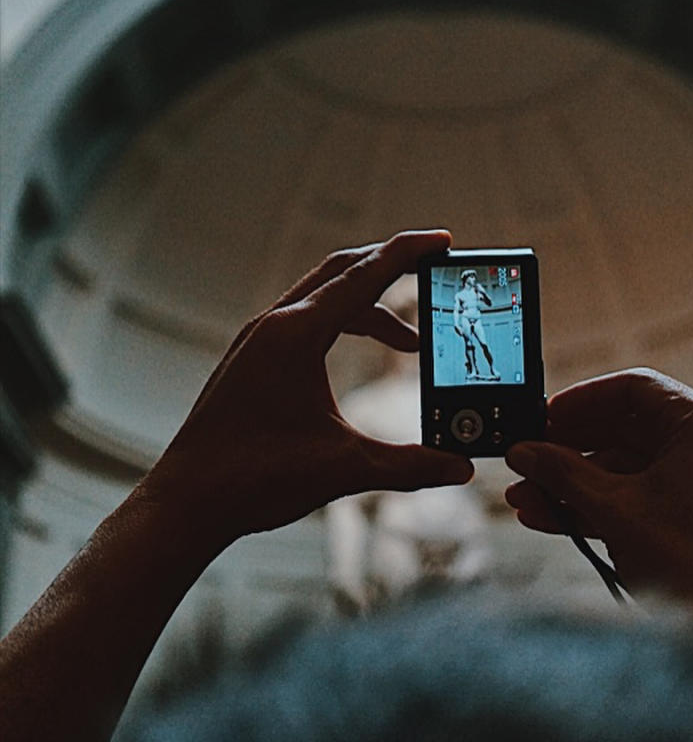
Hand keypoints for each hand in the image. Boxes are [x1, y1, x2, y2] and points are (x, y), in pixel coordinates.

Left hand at [145, 231, 472, 543]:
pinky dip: (342, 325)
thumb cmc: (252, 478)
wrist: (186, 503)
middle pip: (343, 272)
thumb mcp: (344, 468)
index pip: (365, 275)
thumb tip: (458, 467)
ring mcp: (258, 340)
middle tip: (432, 272)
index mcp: (296, 334)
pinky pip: (305, 321)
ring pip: (324, 298)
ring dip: (370, 309)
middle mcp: (274, 325)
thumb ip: (409, 465)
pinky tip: (356, 353)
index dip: (409, 253)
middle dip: (392, 269)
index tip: (442, 238)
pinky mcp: (251, 359)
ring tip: (409, 343)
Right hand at [505, 369, 692, 677]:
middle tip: (529, 456)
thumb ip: (563, 473)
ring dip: (573, 483)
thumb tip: (525, 452)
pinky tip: (548, 515)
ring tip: (526, 496)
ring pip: (622, 467)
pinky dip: (593, 504)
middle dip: (569, 450)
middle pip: (624, 429)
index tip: (546, 414)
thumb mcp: (615, 510)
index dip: (584, 400)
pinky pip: (632, 495)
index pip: (636, 389)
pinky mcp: (688, 516)